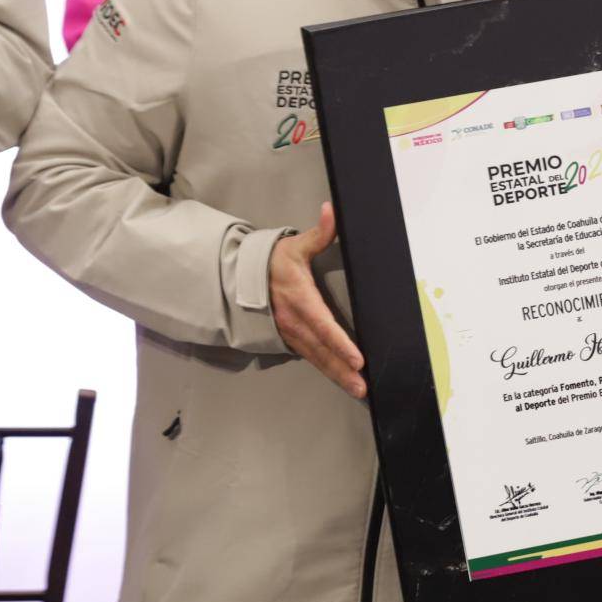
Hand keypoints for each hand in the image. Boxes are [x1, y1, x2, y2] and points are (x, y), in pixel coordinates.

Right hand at [270, 201, 364, 397]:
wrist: (238, 279)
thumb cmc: (272, 263)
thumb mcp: (294, 246)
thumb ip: (319, 233)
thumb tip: (332, 211)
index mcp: (300, 299)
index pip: (323, 325)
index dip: (340, 343)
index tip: (357, 359)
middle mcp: (295, 321)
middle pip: (322, 350)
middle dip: (342, 370)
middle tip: (363, 387)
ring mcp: (291, 334)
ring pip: (317, 358)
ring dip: (337, 375)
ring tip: (358, 390)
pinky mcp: (289, 340)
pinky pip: (311, 357)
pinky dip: (327, 369)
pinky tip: (342, 380)